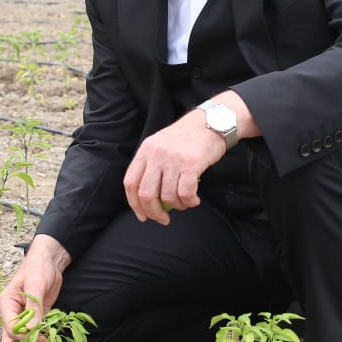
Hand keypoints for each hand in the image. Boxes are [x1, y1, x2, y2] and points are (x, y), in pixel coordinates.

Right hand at [0, 235, 70, 341]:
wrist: (49, 261)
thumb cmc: (38, 267)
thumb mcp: (36, 284)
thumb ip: (33, 307)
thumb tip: (32, 330)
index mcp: (7, 305)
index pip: (10, 331)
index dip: (25, 338)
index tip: (42, 337)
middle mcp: (12, 315)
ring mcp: (23, 320)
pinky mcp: (35, 321)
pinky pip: (35, 338)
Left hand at [123, 108, 226, 224]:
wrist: (210, 122)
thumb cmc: (187, 138)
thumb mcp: (161, 146)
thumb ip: (152, 168)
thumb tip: (148, 201)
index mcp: (145, 150)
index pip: (131, 183)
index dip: (135, 204)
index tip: (143, 216)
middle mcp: (156, 154)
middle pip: (146, 194)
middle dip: (154, 212)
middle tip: (163, 219)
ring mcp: (173, 159)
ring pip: (168, 197)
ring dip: (178, 207)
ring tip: (185, 203)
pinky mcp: (191, 164)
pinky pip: (186, 193)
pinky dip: (190, 202)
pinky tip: (194, 200)